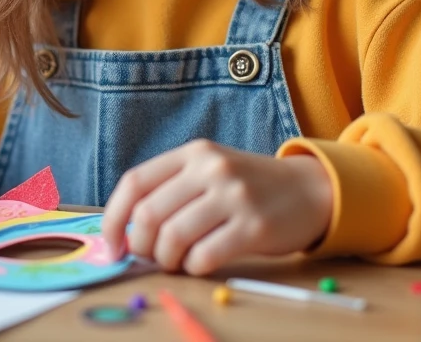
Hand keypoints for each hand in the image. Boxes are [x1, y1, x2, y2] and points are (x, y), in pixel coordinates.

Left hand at [101, 139, 332, 274]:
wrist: (309, 189)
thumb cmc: (249, 187)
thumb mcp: (209, 171)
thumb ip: (171, 190)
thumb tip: (124, 232)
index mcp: (193, 153)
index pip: (134, 183)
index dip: (113, 218)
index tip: (111, 245)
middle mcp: (211, 169)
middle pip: (149, 215)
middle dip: (140, 246)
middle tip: (150, 257)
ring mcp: (233, 196)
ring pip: (173, 238)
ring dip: (167, 260)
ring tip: (176, 262)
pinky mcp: (254, 226)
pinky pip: (204, 257)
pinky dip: (193, 268)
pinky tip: (201, 263)